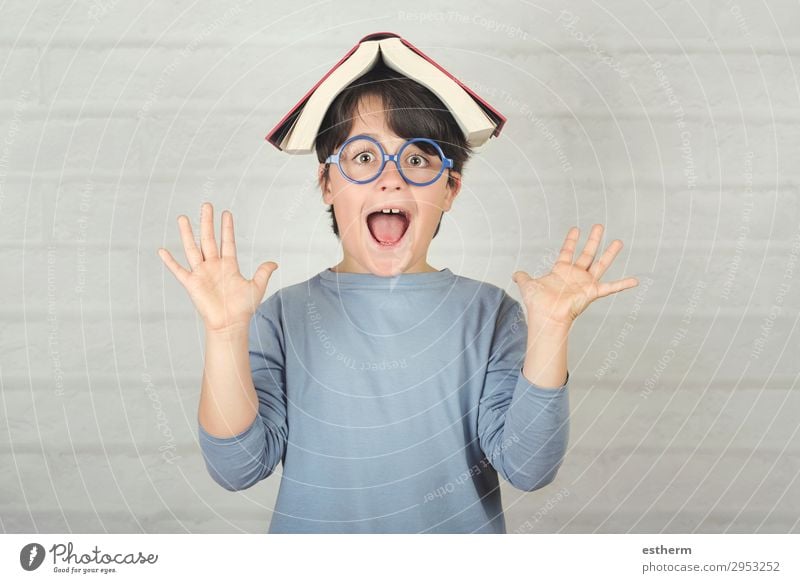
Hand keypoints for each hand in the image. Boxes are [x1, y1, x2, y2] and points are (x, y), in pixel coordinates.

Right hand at [158, 202, 277, 333]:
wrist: (230, 324)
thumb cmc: (243, 308)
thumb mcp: (256, 287)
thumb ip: (263, 273)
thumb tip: (274, 263)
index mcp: (229, 265)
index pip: (227, 241)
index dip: (227, 227)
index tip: (226, 212)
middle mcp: (214, 266)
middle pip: (209, 239)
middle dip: (207, 222)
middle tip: (206, 205)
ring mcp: (202, 273)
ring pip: (193, 249)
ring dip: (187, 234)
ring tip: (183, 218)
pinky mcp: (192, 284)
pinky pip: (178, 270)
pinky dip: (170, 261)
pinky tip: (162, 250)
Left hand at [512, 224, 638, 328]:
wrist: (547, 316)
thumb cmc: (538, 303)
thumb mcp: (528, 285)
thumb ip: (523, 278)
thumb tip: (515, 274)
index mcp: (561, 271)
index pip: (567, 251)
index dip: (571, 240)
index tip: (576, 229)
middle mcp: (576, 275)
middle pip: (587, 253)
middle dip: (593, 239)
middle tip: (599, 225)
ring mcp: (585, 283)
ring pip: (600, 264)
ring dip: (610, 253)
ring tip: (619, 242)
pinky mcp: (593, 292)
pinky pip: (611, 287)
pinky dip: (623, 284)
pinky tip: (636, 281)